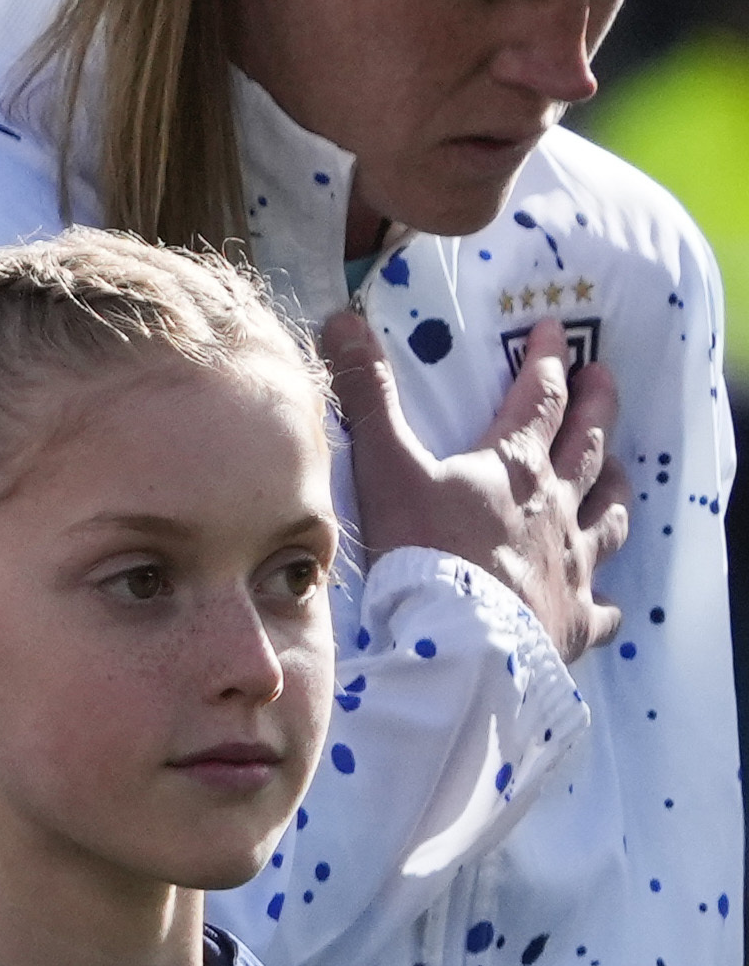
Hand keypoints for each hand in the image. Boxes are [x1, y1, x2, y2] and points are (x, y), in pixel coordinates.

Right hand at [330, 303, 630, 662]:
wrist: (458, 644)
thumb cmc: (423, 554)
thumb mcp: (385, 468)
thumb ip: (367, 397)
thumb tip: (343, 321)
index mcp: (515, 467)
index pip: (540, 397)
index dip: (549, 359)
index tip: (558, 329)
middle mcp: (557, 506)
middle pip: (590, 445)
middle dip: (598, 405)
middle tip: (605, 378)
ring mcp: (572, 562)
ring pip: (609, 516)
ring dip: (615, 490)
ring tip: (621, 475)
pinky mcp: (574, 616)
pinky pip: (601, 606)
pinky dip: (606, 601)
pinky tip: (608, 602)